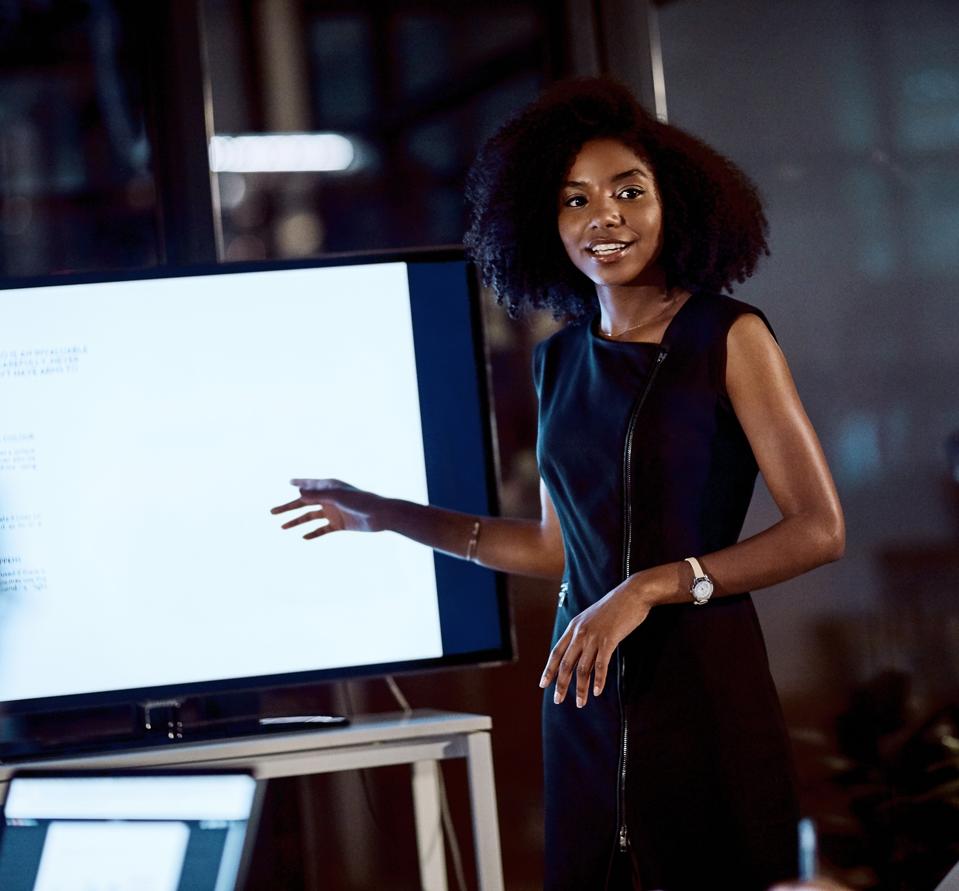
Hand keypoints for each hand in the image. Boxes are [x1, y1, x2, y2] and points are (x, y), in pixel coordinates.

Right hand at [270, 479, 387, 538]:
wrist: (380, 515)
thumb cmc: (360, 502)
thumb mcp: (337, 497)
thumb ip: (318, 495)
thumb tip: (298, 493)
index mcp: (330, 487)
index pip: (310, 485)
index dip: (299, 483)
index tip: (289, 482)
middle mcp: (330, 498)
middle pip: (305, 503)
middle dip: (289, 507)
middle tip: (273, 512)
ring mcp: (334, 511)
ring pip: (311, 517)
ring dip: (297, 521)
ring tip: (283, 527)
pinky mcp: (339, 524)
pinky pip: (322, 529)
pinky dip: (314, 533)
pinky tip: (304, 537)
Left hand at [539, 578, 651, 707]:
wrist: (631, 594)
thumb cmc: (614, 607)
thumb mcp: (593, 619)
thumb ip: (585, 636)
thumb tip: (582, 656)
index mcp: (574, 627)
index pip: (556, 652)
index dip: (549, 669)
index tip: (543, 684)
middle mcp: (580, 632)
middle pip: (565, 663)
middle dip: (560, 684)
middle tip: (557, 700)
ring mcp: (593, 636)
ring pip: (582, 668)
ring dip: (580, 688)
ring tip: (580, 703)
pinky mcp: (609, 640)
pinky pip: (601, 665)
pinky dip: (598, 680)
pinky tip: (596, 692)